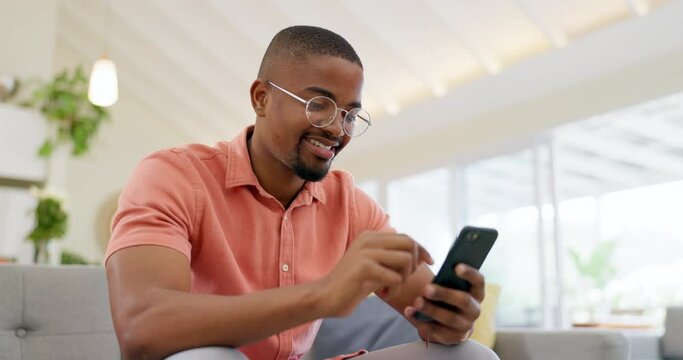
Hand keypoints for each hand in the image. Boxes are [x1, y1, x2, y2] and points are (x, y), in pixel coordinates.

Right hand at [316, 231, 432, 316]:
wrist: (324, 296)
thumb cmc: (350, 285)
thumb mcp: (372, 265)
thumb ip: (390, 257)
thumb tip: (420, 254)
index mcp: (370, 236)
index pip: (406, 237)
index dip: (421, 249)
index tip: (429, 261)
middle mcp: (369, 239)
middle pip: (409, 244)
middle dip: (414, 264)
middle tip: (401, 279)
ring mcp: (366, 252)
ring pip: (405, 260)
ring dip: (404, 278)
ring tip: (391, 288)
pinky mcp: (365, 268)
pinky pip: (395, 277)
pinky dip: (395, 290)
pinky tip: (383, 295)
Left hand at [403, 264, 484, 344]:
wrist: (447, 323)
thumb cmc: (446, 296)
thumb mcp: (449, 286)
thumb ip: (445, 276)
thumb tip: (429, 260)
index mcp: (476, 292)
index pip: (479, 281)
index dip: (470, 273)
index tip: (456, 266)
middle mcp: (474, 309)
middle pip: (464, 300)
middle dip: (444, 294)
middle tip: (426, 288)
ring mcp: (465, 325)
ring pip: (450, 318)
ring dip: (431, 309)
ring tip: (417, 301)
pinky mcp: (452, 337)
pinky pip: (437, 331)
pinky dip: (421, 321)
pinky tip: (410, 312)